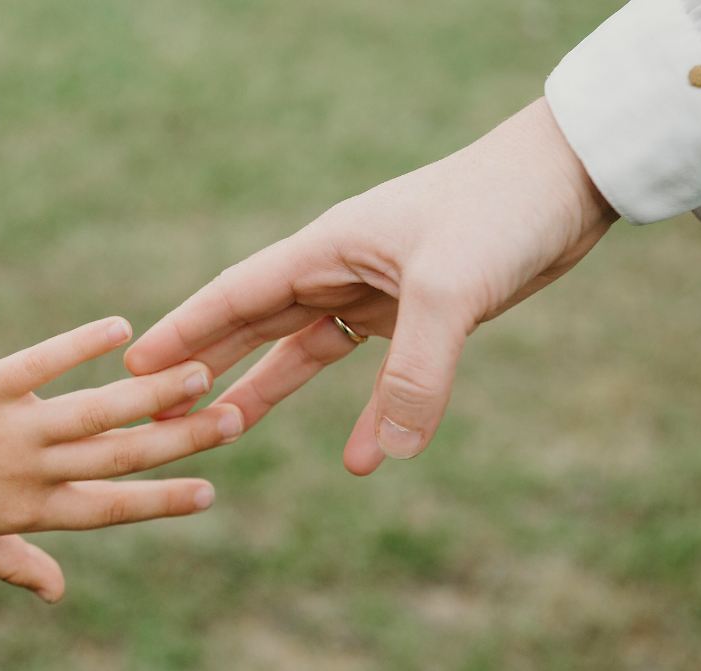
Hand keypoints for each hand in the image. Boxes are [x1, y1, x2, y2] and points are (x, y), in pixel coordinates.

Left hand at [0, 318, 243, 602]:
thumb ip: (15, 563)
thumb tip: (59, 592)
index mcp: (26, 510)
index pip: (110, 508)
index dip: (163, 500)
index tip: (210, 489)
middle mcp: (27, 472)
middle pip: (119, 457)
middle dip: (181, 439)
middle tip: (234, 420)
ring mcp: (7, 429)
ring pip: (94, 413)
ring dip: (151, 393)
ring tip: (199, 371)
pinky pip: (40, 363)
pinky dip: (81, 344)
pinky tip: (121, 327)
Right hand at [124, 98, 616, 474]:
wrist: (565, 183)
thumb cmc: (498, 210)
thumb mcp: (449, 289)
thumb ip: (416, 372)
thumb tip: (387, 457)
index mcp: (325, 249)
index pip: (234, 296)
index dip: (183, 331)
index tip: (135, 365)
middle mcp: (339, 270)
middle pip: (255, 326)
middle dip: (206, 365)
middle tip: (157, 406)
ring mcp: (376, 292)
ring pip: (304, 350)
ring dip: (266, 390)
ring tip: (224, 431)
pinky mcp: (418, 316)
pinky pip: (378, 375)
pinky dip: (369, 414)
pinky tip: (365, 457)